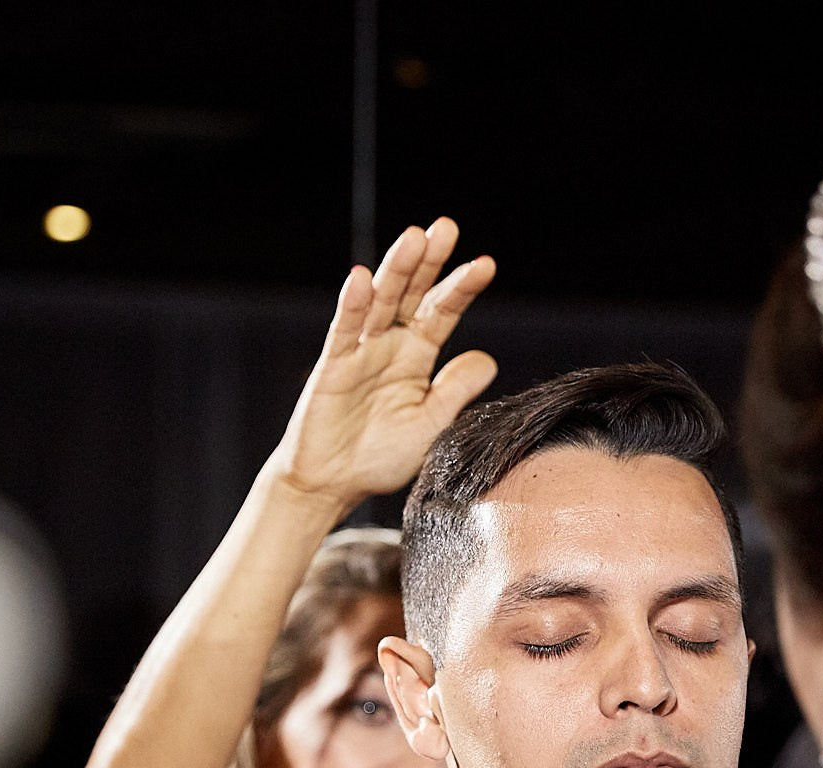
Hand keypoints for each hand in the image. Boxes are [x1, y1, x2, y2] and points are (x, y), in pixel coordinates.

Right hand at [271, 218, 498, 508]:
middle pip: (413, 294)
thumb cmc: (380, 456)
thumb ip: (455, 391)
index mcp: (416, 356)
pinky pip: (344, 331)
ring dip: (396, 269)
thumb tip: (488, 359)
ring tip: (414, 237)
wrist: (333, 485)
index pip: (443, 312)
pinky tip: (363, 278)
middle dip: (428, 261)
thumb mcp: (431, 425)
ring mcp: (360, 351)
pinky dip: (353, 304)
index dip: (462, 288)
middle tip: (446, 227)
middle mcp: (389, 345)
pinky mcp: (333, 366)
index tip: (486, 264)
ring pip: (380, 301)